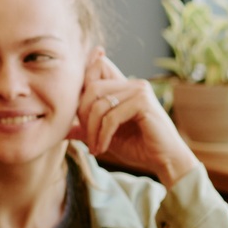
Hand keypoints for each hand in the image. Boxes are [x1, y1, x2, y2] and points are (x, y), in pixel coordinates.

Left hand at [71, 52, 199, 185]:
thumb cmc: (138, 147)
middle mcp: (132, 84)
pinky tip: (102, 148)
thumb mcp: (106, 135)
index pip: (97, 67)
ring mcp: (139, 90)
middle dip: (82, 114)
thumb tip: (62, 130)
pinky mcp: (143, 103)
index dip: (82, 80)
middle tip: (86, 137)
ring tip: (94, 147)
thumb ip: (87, 128)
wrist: (164, 161)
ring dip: (92, 130)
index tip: (77, 113)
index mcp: (124, 86)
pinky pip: (111, 117)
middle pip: (91, 87)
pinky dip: (103, 135)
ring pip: (99, 104)